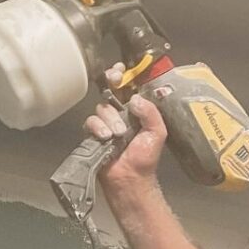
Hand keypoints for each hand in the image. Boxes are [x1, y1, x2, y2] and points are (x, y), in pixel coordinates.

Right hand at [82, 63, 167, 187]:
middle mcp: (120, 114)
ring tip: (118, 134)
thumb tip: (135, 98)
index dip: (123, 76)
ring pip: (102, 107)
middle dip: (112, 83)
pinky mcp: (93, 133)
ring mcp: (106, 123)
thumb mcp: (157, 133)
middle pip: (111, 91)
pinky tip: (106, 137)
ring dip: (111, 119)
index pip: (129, 88)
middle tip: (114, 80)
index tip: (120, 69)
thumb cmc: (145, 158)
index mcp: (136, 112)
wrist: (130, 179)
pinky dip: (98, 127)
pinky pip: (91, 121)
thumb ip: (151, 113)